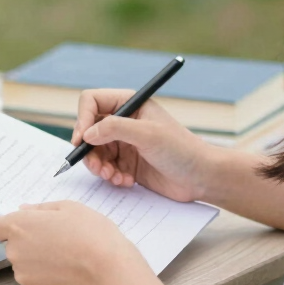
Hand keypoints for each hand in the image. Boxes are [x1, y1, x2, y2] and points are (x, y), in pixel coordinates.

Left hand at [0, 200, 144, 284]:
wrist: (109, 270)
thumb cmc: (92, 234)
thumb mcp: (69, 208)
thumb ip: (41, 209)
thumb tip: (25, 211)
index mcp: (19, 226)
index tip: (5, 224)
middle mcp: (15, 251)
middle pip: (11, 245)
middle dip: (27, 241)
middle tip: (54, 237)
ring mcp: (23, 275)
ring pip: (24, 264)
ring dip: (37, 259)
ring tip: (66, 255)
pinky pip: (35, 281)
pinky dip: (46, 277)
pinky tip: (67, 271)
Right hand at [73, 89, 217, 202]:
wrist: (201, 177)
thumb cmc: (181, 149)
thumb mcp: (148, 134)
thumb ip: (115, 128)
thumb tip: (87, 134)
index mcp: (129, 104)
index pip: (91, 102)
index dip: (82, 119)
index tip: (82, 140)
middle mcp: (123, 121)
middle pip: (88, 130)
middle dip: (89, 150)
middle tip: (97, 167)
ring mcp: (124, 143)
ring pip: (94, 152)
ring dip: (99, 166)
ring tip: (113, 177)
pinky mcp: (126, 163)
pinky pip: (105, 168)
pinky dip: (110, 176)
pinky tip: (126, 182)